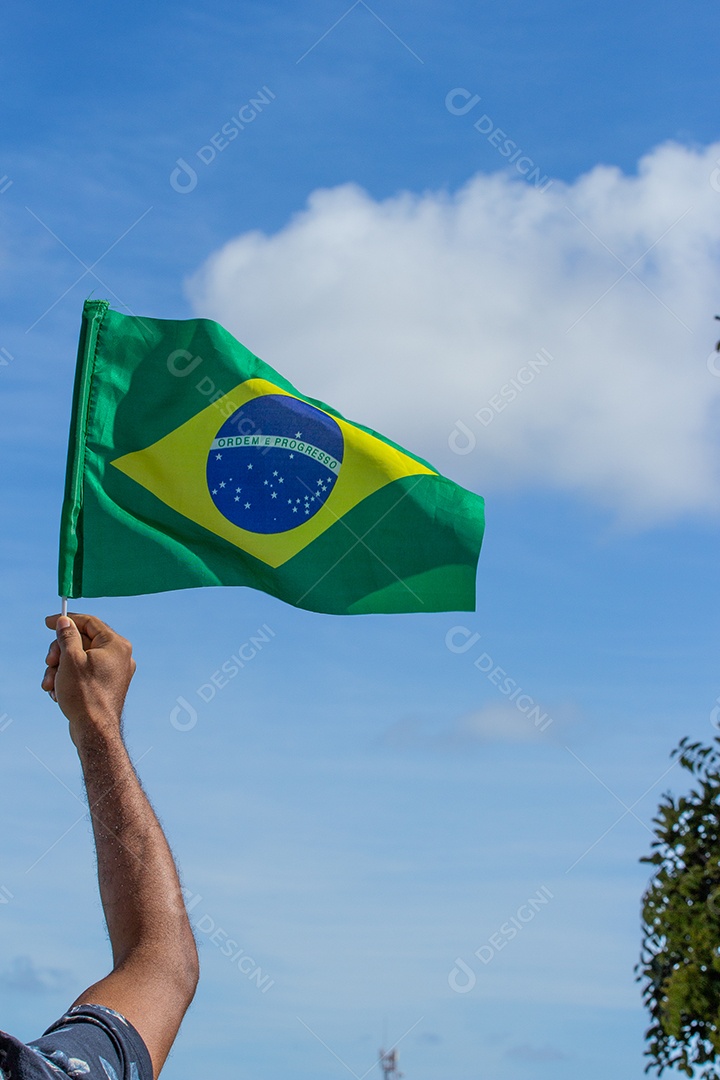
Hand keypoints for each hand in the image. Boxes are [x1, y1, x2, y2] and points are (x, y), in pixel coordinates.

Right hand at [43, 614, 135, 744]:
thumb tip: (65, 622)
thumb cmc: (84, 694)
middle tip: (50, 662)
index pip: (89, 622)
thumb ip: (67, 636)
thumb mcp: (70, 659)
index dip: (67, 620)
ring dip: (60, 669)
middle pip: (82, 641)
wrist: (94, 730)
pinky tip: (57, 692)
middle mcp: (120, 656)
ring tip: (51, 684)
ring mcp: (114, 672)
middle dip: (60, 652)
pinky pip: (84, 673)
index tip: (48, 623)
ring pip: (80, 659)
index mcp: (116, 644)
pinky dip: (68, 679)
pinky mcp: (106, 685)